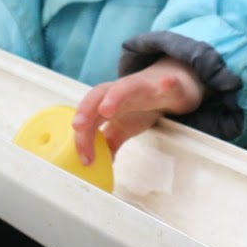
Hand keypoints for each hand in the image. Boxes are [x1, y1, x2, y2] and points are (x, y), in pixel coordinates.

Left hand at [70, 56, 204, 164]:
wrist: (166, 89)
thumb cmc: (140, 106)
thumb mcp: (121, 127)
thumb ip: (108, 142)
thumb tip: (97, 163)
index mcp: (107, 103)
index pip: (88, 118)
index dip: (83, 137)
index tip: (85, 158)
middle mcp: (120, 92)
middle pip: (97, 96)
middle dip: (86, 110)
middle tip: (78, 126)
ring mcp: (142, 87)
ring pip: (125, 87)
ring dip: (114, 96)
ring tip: (106, 109)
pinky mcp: (166, 86)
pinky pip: (167, 83)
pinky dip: (167, 83)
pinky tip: (167, 83)